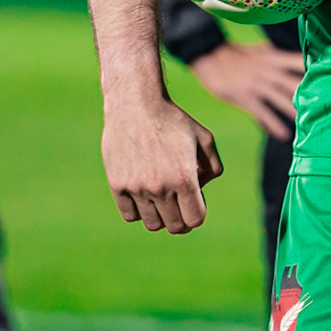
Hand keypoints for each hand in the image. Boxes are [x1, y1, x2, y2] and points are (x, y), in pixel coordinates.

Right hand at [102, 96, 223, 233]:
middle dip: (181, 219)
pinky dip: (138, 210)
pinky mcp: (118, 185)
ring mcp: (137, 188)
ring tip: (162, 198)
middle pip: (174, 226)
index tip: (194, 203)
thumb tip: (202, 189)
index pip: (195, 219)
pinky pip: (130, 215)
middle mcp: (160, 187)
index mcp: (184, 178)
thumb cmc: (173, 119)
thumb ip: (212, 167)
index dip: (197, 214)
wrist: (135, 104)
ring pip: (152, 223)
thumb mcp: (203, 138)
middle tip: (179, 205)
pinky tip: (143, 194)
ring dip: (160, 216)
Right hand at [189, 41, 304, 139]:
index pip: (299, 61)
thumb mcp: (257, 50)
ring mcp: (257, 84)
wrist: (209, 54)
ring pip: (282, 101)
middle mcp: (268, 70)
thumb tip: (287, 54)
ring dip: (296, 113)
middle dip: (311, 95)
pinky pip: (263, 113)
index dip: (315, 68)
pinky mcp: (245, 97)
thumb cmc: (234, 53)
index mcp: (273, 57)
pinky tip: (283, 135)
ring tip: (311, 126)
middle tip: (327, 107)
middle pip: (295, 84)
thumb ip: (273, 54)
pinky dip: (273, 125)